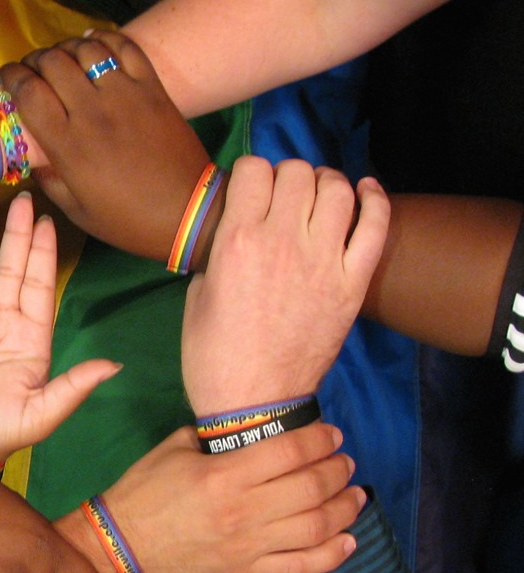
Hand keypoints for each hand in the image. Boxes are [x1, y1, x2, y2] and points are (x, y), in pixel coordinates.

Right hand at [0, 29, 210, 259]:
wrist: (188, 213)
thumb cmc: (128, 221)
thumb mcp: (77, 212)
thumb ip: (49, 180)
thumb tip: (32, 156)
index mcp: (68, 145)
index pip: (28, 92)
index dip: (11, 77)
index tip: (7, 78)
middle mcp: (92, 112)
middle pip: (52, 62)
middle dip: (34, 60)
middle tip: (33, 69)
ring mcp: (125, 94)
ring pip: (85, 48)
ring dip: (66, 47)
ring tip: (62, 57)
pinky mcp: (152, 86)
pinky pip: (124, 46)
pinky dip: (104, 38)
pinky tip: (94, 43)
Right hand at [0, 192, 120, 463]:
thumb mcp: (40, 416)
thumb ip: (72, 389)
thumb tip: (113, 366)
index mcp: (31, 341)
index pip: (38, 288)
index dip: (40, 254)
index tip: (44, 221)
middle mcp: (3, 329)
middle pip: (8, 272)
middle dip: (15, 238)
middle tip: (21, 202)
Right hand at [99, 424, 362, 572]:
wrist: (121, 546)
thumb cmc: (144, 490)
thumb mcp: (173, 448)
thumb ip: (213, 436)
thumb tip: (248, 428)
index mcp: (223, 475)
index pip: (288, 451)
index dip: (319, 440)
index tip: (333, 435)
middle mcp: (243, 511)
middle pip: (310, 487)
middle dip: (337, 470)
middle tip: (345, 462)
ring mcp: (248, 547)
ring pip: (315, 528)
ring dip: (345, 509)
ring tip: (356, 495)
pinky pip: (301, 567)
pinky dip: (332, 555)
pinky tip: (348, 541)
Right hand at [183, 157, 388, 413]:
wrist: (253, 402)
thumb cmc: (211, 354)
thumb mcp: (197, 295)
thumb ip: (218, 252)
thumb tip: (236, 229)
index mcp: (237, 242)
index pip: (253, 170)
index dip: (248, 173)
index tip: (247, 189)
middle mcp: (283, 241)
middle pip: (297, 172)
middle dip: (286, 175)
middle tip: (280, 195)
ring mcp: (325, 262)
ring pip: (337, 190)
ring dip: (325, 182)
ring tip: (316, 194)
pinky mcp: (353, 283)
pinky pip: (376, 226)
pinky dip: (375, 200)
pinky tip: (365, 191)